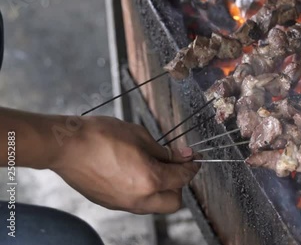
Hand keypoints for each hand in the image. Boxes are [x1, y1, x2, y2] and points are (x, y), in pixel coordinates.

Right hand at [48, 116, 199, 213]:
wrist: (66, 146)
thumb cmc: (100, 136)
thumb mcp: (140, 136)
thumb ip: (164, 151)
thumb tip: (182, 156)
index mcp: (150, 180)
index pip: (182, 178)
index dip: (191, 167)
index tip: (194, 159)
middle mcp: (139, 198)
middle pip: (174, 202)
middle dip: (179, 185)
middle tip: (175, 166)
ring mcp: (123, 204)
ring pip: (154, 205)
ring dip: (161, 190)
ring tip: (154, 167)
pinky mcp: (110, 203)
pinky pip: (136, 203)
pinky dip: (144, 192)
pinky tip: (136, 172)